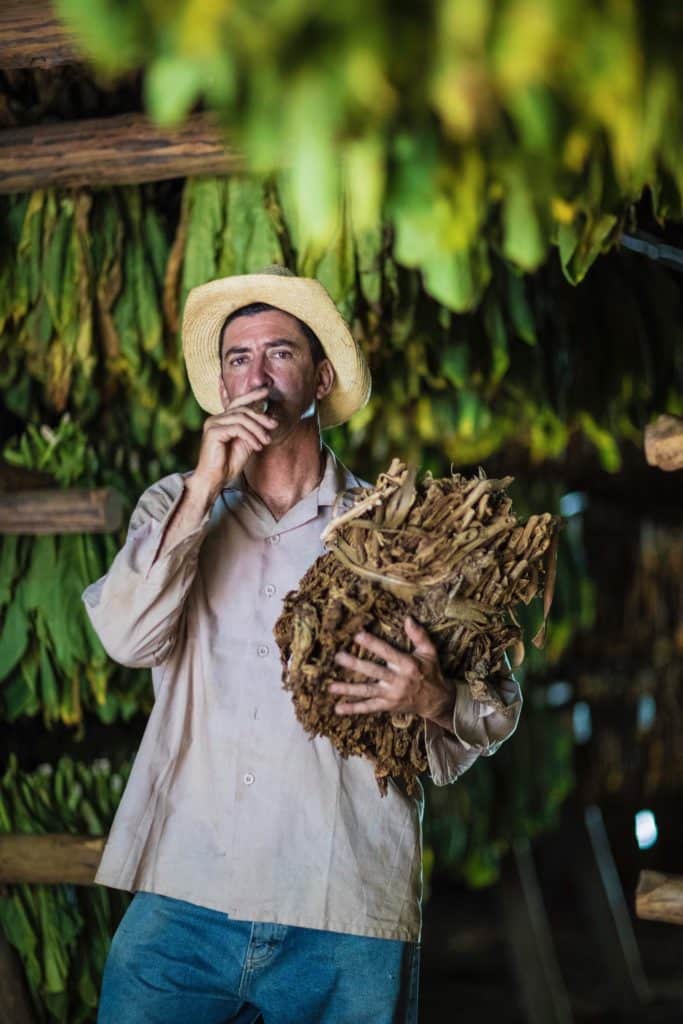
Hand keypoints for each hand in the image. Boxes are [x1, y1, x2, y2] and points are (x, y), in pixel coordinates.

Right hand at [192, 379, 277, 498]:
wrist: (215, 479)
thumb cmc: (229, 463)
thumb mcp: (246, 443)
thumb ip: (253, 430)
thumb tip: (269, 418)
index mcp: (222, 419)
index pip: (238, 402)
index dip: (252, 395)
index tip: (267, 391)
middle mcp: (215, 419)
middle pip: (242, 409)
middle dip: (261, 416)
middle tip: (274, 425)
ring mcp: (212, 424)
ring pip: (242, 418)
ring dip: (258, 429)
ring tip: (266, 441)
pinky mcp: (213, 432)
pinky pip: (237, 429)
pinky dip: (250, 437)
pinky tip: (257, 446)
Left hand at [330, 616, 454, 724]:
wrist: (437, 701)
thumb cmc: (431, 672)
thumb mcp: (429, 652)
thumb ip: (419, 635)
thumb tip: (408, 618)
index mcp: (408, 665)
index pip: (387, 653)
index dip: (373, 644)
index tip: (358, 635)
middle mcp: (398, 681)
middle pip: (373, 672)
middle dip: (355, 664)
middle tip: (338, 657)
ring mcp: (391, 695)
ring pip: (367, 691)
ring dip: (348, 689)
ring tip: (331, 686)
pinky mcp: (388, 706)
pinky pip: (369, 708)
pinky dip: (354, 708)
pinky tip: (338, 708)